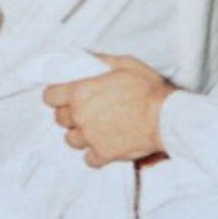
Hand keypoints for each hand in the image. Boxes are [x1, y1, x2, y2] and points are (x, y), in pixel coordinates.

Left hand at [45, 54, 175, 167]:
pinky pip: (89, 159)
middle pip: (60, 119)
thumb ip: (100, 61)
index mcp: (80, 92)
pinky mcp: (104, 154)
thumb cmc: (148, 89)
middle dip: (70, 114)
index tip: (65, 97)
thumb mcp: (124, 63)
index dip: (57, 95)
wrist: (167, 117)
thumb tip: (85, 60)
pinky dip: (95, 154)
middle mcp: (80, 116)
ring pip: (71, 139)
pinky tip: (105, 145)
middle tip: (87, 111)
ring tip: (97, 129)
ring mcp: (90, 137)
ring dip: (81, 134)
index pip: (50, 96)